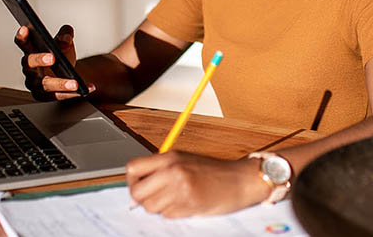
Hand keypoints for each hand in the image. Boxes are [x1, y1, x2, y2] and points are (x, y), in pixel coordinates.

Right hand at [14, 24, 93, 99]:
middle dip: (40, 60)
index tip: (25, 28)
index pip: (22, 43)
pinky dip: (72, 93)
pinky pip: (57, 96)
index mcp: (31, 50)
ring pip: (45, 84)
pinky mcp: (43, 96)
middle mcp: (29, 68)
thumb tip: (66, 40)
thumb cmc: (60, 54)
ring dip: (60, 84)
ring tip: (75, 83)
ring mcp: (34, 83)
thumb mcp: (64, 40)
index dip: (22, 36)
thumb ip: (66, 34)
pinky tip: (86, 88)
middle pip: (29, 63)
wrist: (68, 71)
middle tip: (53, 58)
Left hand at [126, 151, 270, 217]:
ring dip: (160, 208)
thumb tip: (138, 186)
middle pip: (136, 192)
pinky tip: (187, 205)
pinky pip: (167, 215)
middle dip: (142, 199)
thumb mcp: (185, 161)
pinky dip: (174, 213)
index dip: (132, 181)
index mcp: (169, 157)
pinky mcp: (188, 204)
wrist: (240, 180)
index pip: (132, 168)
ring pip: (150, 207)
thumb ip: (162, 169)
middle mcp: (172, 171)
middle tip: (154, 199)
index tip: (141, 186)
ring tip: (176, 200)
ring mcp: (179, 188)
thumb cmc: (215, 172)